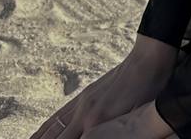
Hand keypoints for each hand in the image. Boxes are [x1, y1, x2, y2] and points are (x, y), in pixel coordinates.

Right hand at [27, 53, 175, 138]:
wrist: (148, 60)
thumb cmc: (149, 91)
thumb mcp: (135, 120)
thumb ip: (113, 133)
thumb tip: (91, 137)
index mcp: (95, 123)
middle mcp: (83, 113)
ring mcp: (82, 102)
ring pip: (52, 128)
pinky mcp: (84, 96)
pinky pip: (59, 115)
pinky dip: (45, 128)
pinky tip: (40, 133)